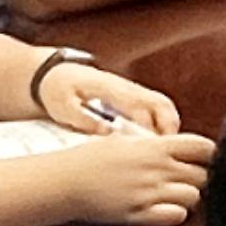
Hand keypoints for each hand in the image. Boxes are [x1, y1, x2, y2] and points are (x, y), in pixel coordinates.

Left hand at [35, 60, 178, 137]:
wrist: (55, 73)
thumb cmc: (58, 90)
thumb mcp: (63, 106)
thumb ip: (83, 119)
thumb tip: (106, 132)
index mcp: (110, 88)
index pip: (140, 107)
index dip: (148, 129)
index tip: (149, 149)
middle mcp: (125, 87)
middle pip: (161, 103)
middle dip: (170, 128)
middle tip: (167, 152)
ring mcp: (131, 90)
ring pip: (163, 104)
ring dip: (170, 126)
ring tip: (165, 150)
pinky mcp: (131, 96)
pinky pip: (156, 107)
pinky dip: (163, 123)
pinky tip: (155, 142)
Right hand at [57, 127, 213, 225]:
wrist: (64, 181)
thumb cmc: (91, 158)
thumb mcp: (125, 140)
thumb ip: (153, 143)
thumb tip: (175, 144)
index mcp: (155, 146)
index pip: (203, 147)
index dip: (209, 154)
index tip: (204, 160)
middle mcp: (156, 169)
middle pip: (204, 175)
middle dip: (201, 178)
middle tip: (188, 180)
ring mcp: (149, 193)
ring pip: (194, 197)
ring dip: (188, 197)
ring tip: (173, 195)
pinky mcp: (140, 214)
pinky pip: (176, 216)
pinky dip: (175, 214)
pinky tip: (163, 209)